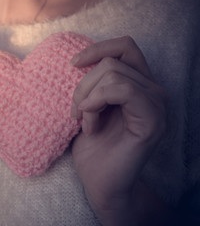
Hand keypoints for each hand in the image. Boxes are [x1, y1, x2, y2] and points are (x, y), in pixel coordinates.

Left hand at [70, 36, 167, 224]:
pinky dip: (96, 103)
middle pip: (112, 62)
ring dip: (87, 98)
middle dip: (82, 85)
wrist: (100, 182)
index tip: (72, 64)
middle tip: (74, 113)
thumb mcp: (88, 106)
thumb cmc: (92, 146)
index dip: (97, 48)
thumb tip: (77, 59)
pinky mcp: (153, 119)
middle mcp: (152, 90)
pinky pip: (122, 91)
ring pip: (113, 74)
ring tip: (83, 123)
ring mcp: (156, 104)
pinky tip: (89, 124)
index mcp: (139, 84)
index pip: (125, 47)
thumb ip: (92, 83)